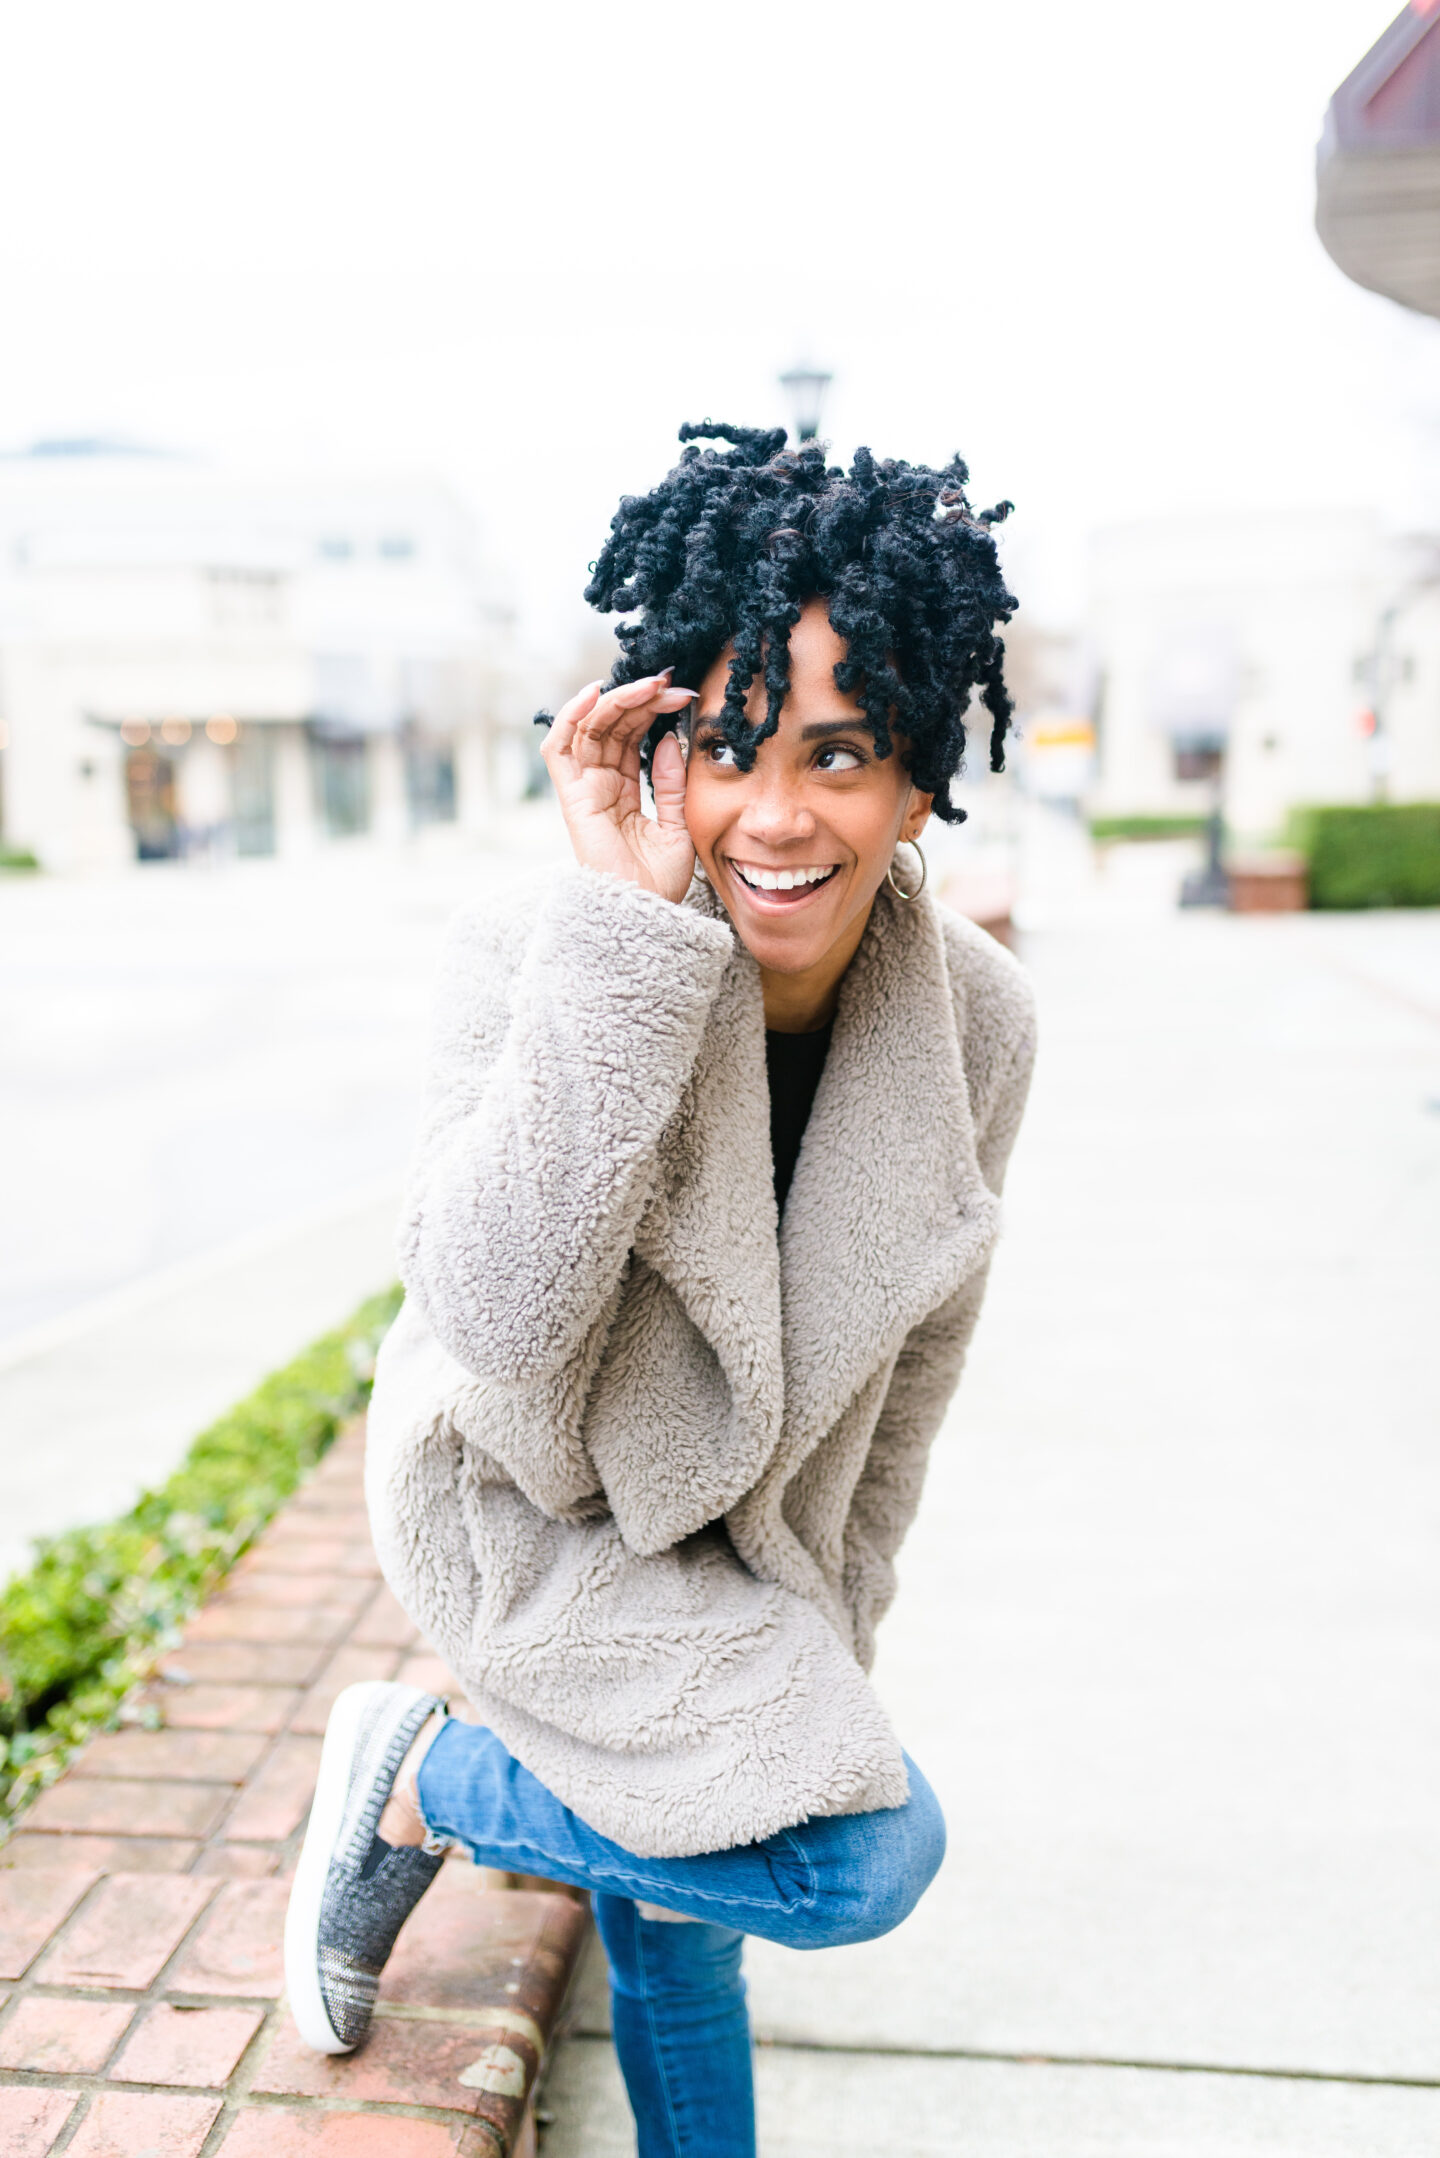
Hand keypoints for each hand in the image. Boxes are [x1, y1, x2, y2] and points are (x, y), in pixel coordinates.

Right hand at [541, 673, 696, 902]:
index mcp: (625, 791)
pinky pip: (559, 749)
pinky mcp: (572, 797)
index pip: (633, 736)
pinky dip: (570, 716)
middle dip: (640, 699)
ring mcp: (584, 790)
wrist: (645, 914)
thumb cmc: (660, 882)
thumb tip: (671, 740)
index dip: (653, 711)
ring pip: (590, 728)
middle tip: (670, 683)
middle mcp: (601, 786)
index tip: (683, 695)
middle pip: (612, 726)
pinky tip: (594, 692)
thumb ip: (671, 783)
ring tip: (648, 684)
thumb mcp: (678, 824)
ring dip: (617, 700)